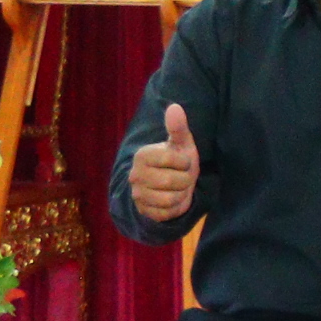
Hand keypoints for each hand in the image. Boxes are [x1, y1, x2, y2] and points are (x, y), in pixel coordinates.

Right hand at [129, 102, 200, 222]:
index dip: (185, 162)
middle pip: (173, 181)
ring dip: (182, 194)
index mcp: (142, 155)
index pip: (174, 160)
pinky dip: (176, 208)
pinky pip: (167, 213)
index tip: (182, 162)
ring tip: (177, 188)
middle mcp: (135, 175)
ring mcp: (137, 194)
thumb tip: (175, 107)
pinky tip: (172, 200)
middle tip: (182, 176)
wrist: (170, 186)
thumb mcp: (181, 144)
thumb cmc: (177, 161)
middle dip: (186, 180)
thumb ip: (178, 128)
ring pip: (171, 199)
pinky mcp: (143, 211)